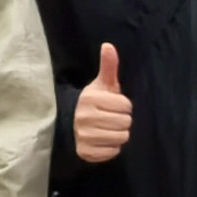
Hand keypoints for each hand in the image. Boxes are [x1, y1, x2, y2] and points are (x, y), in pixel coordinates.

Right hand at [70, 43, 130, 162]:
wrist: (70, 123)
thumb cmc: (93, 102)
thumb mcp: (101, 84)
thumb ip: (108, 66)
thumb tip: (109, 45)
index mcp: (90, 98)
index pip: (126, 106)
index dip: (124, 106)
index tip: (114, 105)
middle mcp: (84, 117)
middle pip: (125, 123)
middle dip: (122, 120)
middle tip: (112, 118)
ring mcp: (84, 136)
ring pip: (121, 138)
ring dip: (119, 134)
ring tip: (109, 129)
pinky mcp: (85, 152)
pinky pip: (112, 152)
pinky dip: (112, 148)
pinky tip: (104, 140)